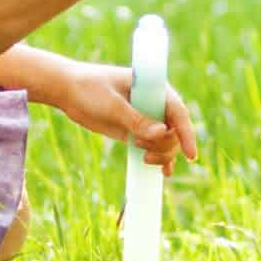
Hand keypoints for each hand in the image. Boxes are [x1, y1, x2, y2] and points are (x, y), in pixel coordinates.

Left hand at [43, 59, 201, 176]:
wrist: (69, 91)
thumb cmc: (90, 89)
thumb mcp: (111, 104)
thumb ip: (135, 119)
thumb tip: (162, 133)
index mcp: (153, 88)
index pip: (178, 111)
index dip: (187, 133)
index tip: (191, 155)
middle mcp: (154, 103)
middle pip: (175, 131)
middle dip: (165, 146)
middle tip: (141, 148)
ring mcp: (146, 118)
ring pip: (166, 141)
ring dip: (160, 153)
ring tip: (143, 156)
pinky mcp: (135, 130)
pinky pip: (154, 146)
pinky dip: (160, 159)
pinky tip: (164, 172)